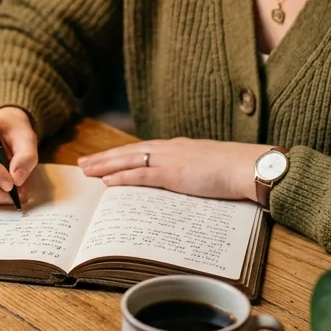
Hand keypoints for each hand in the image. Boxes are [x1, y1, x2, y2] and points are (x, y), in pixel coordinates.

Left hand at [78, 138, 271, 202]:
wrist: (248, 165)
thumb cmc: (235, 169)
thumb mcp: (208, 167)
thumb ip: (193, 172)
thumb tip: (186, 182)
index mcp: (177, 147)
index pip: (142, 150)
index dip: (121, 154)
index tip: (105, 158)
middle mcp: (169, 149)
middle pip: (129, 152)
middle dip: (104, 157)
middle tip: (83, 163)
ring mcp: (170, 160)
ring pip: (129, 160)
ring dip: (105, 165)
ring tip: (86, 170)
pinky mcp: (172, 173)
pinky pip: (141, 175)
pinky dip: (122, 177)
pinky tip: (107, 181)